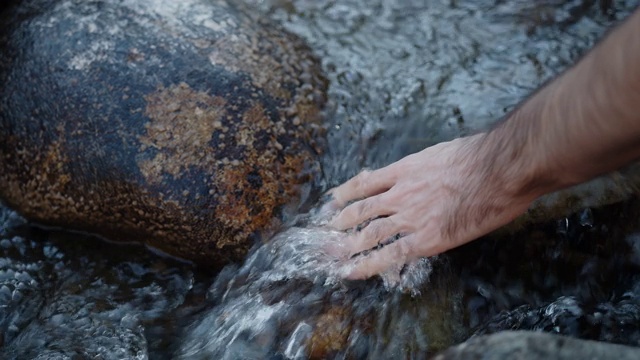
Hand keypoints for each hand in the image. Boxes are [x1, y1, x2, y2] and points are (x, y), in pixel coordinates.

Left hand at [326, 134, 535, 278]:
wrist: (499, 168)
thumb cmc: (482, 155)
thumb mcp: (445, 152)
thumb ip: (430, 164)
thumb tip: (431, 170)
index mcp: (406, 170)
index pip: (367, 183)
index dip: (347, 192)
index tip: (333, 199)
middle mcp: (401, 193)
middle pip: (361, 209)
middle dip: (340, 222)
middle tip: (325, 232)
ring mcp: (411, 216)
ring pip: (369, 232)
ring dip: (348, 245)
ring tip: (332, 254)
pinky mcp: (427, 239)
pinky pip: (390, 255)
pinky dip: (368, 265)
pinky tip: (351, 272)